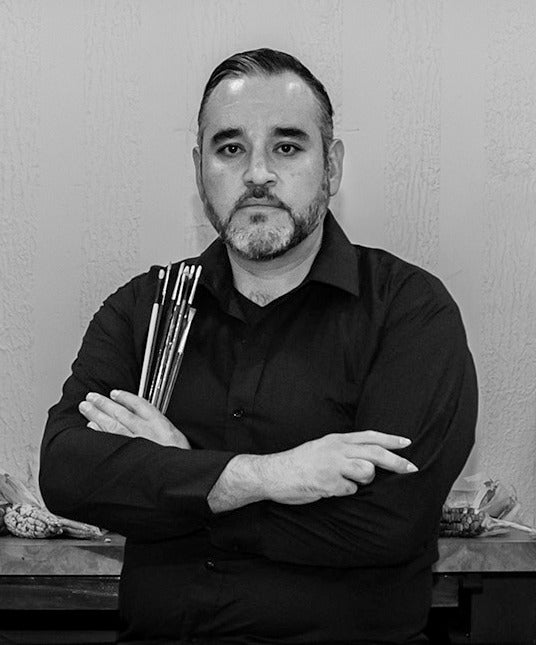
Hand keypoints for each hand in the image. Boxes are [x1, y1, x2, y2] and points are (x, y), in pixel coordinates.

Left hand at [79, 390, 190, 448]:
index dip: (125, 397)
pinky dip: (99, 432)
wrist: (177, 474)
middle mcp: (145, 431)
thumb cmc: (177, 456)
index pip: (139, 404)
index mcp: (159, 423)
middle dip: (104, 403)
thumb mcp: (175, 435)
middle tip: (91, 397)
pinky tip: (91, 426)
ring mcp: (135, 443)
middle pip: (121, 412)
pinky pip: (110, 440)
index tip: (115, 393)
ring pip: (112, 424)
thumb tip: (141, 417)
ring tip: (86, 407)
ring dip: (97, 414)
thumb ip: (159, 426)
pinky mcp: (128, 455)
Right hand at [261, 430, 416, 504]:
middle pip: (375, 453)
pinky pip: (349, 489)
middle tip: (412, 468)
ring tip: (348, 480)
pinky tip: (330, 488)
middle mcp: (337, 449)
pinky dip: (344, 491)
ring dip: (364, 479)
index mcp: (336, 439)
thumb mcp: (322, 447)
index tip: (407, 443)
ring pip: (366, 471)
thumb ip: (343, 449)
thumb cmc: (299, 462)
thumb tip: (367, 457)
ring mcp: (333, 465)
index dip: (390, 439)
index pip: (370, 436)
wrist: (274, 473)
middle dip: (396, 461)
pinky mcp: (328, 482)